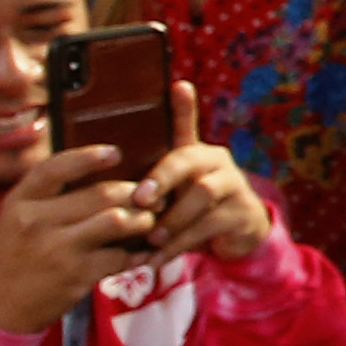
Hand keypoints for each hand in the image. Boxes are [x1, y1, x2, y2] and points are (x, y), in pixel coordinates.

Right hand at [0, 144, 155, 333]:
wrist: (0, 306)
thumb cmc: (17, 254)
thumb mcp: (17, 218)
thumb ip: (49, 196)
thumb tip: (101, 170)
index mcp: (20, 201)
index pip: (56, 168)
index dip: (89, 157)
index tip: (115, 153)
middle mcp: (35, 221)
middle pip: (102, 194)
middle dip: (133, 194)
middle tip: (147, 199)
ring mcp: (57, 249)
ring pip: (117, 221)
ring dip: (141, 221)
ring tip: (147, 222)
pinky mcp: (76, 275)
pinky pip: (120, 256)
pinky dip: (135, 253)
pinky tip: (140, 253)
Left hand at [137, 84, 270, 266]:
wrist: (237, 233)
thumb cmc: (191, 209)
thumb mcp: (171, 193)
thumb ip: (146, 184)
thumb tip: (102, 180)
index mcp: (195, 151)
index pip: (185, 124)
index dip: (182, 106)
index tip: (174, 88)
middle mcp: (217, 161)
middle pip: (189, 160)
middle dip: (162, 177)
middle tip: (140, 199)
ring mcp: (233, 185)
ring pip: (203, 193)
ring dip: (172, 217)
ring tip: (151, 238)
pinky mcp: (242, 213)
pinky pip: (208, 226)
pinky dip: (178, 244)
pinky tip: (158, 258)